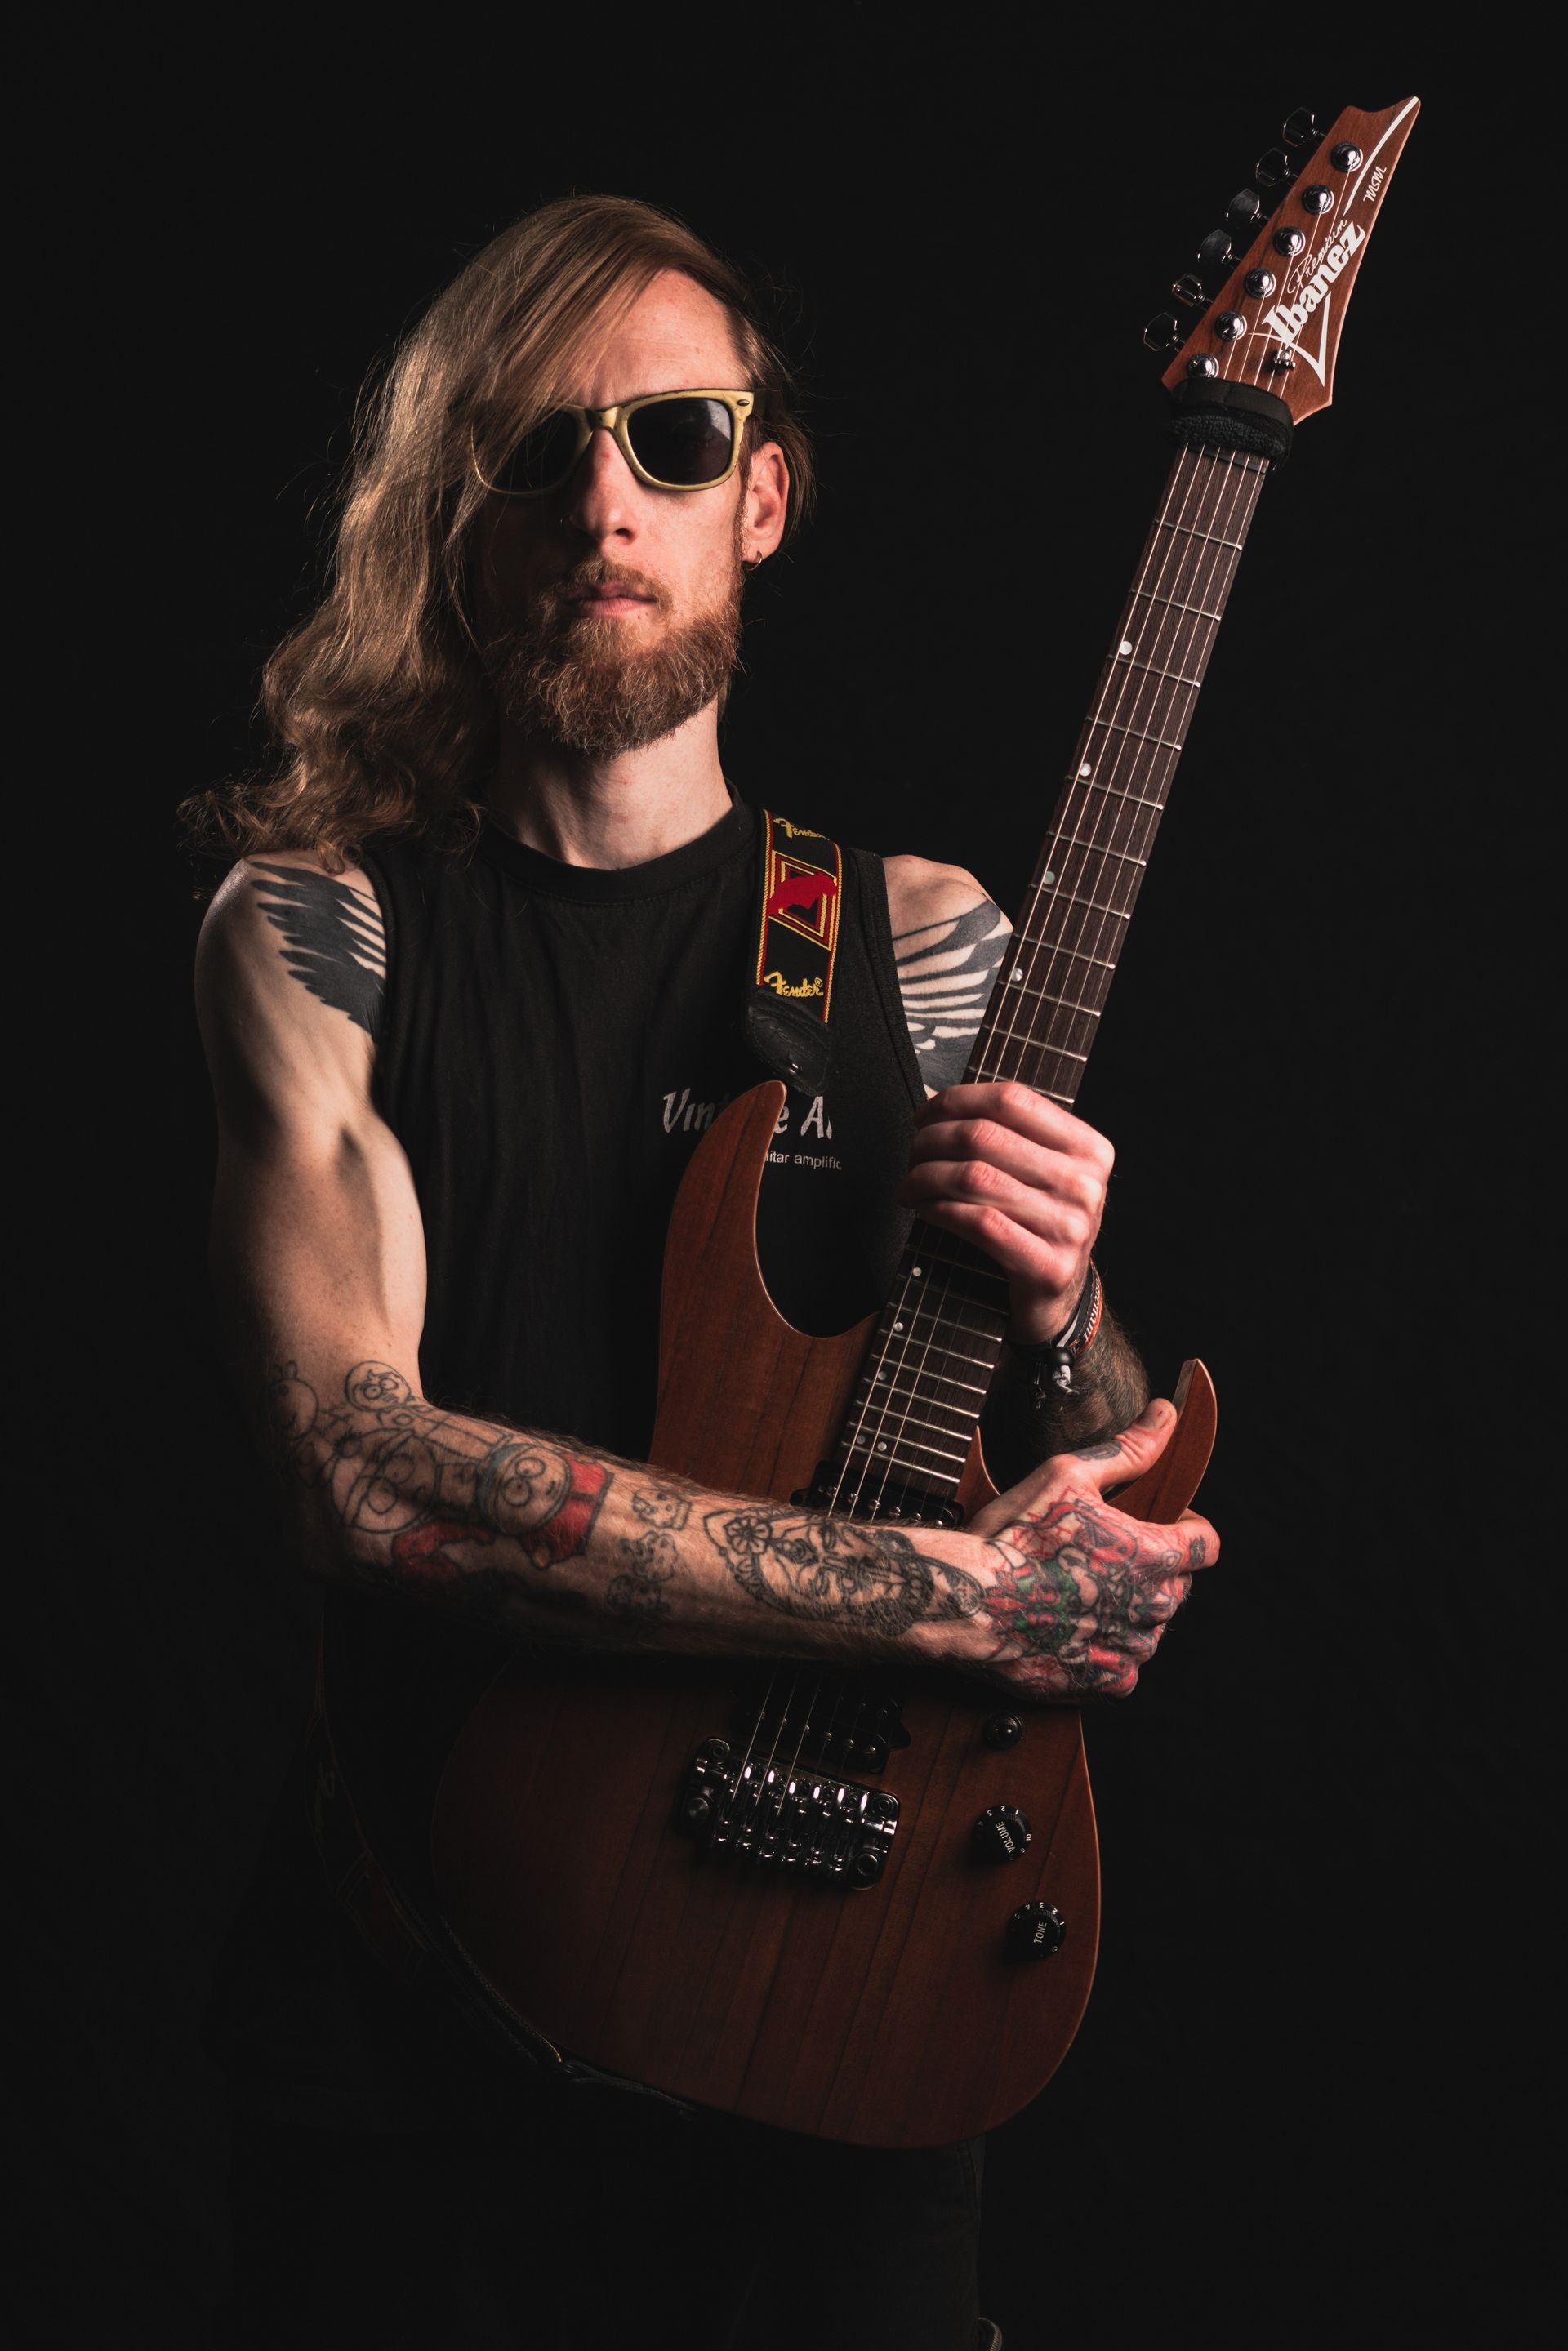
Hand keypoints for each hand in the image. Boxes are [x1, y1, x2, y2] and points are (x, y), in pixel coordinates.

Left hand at [896, 1081, 1113, 1342]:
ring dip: (925, 1177)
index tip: (925, 1116)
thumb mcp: (1043, 1173)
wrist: (1059, 1300)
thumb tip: (939, 1105)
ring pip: (975, 1178)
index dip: (956, 1101)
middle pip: (985, 1136)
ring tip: (909, 1185)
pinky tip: (925, 1209)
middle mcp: (1086, 1184)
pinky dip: (939, 1210)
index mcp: (1089, 1148)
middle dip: (931, 1141)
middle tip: (911, 1154)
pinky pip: (978, 1223)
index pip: (1012, 1099)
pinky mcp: (1048, 1267)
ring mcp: (1071, 1228)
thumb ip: (1010, 1135)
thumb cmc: (1039, 1227)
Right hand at [955, 1399, 1218, 1698]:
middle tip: (1096, 1554)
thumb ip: (1129, 1450)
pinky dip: (1102, 1649)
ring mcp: (1131, 1648)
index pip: (1206, 1543)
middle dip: (1147, 1568)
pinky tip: (1068, 1627)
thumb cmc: (1014, 1536)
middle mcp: (1154, 1606)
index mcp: (1155, 1554)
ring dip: (1125, 1610)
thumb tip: (1166, 1416)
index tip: (1160, 1525)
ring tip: (1074, 1591)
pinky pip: (1122, 1665)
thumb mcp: (1069, 1475)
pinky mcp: (1105, 1682)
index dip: (1186, 1528)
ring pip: (1148, 1625)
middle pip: (1176, 1584)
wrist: (966, 1600)